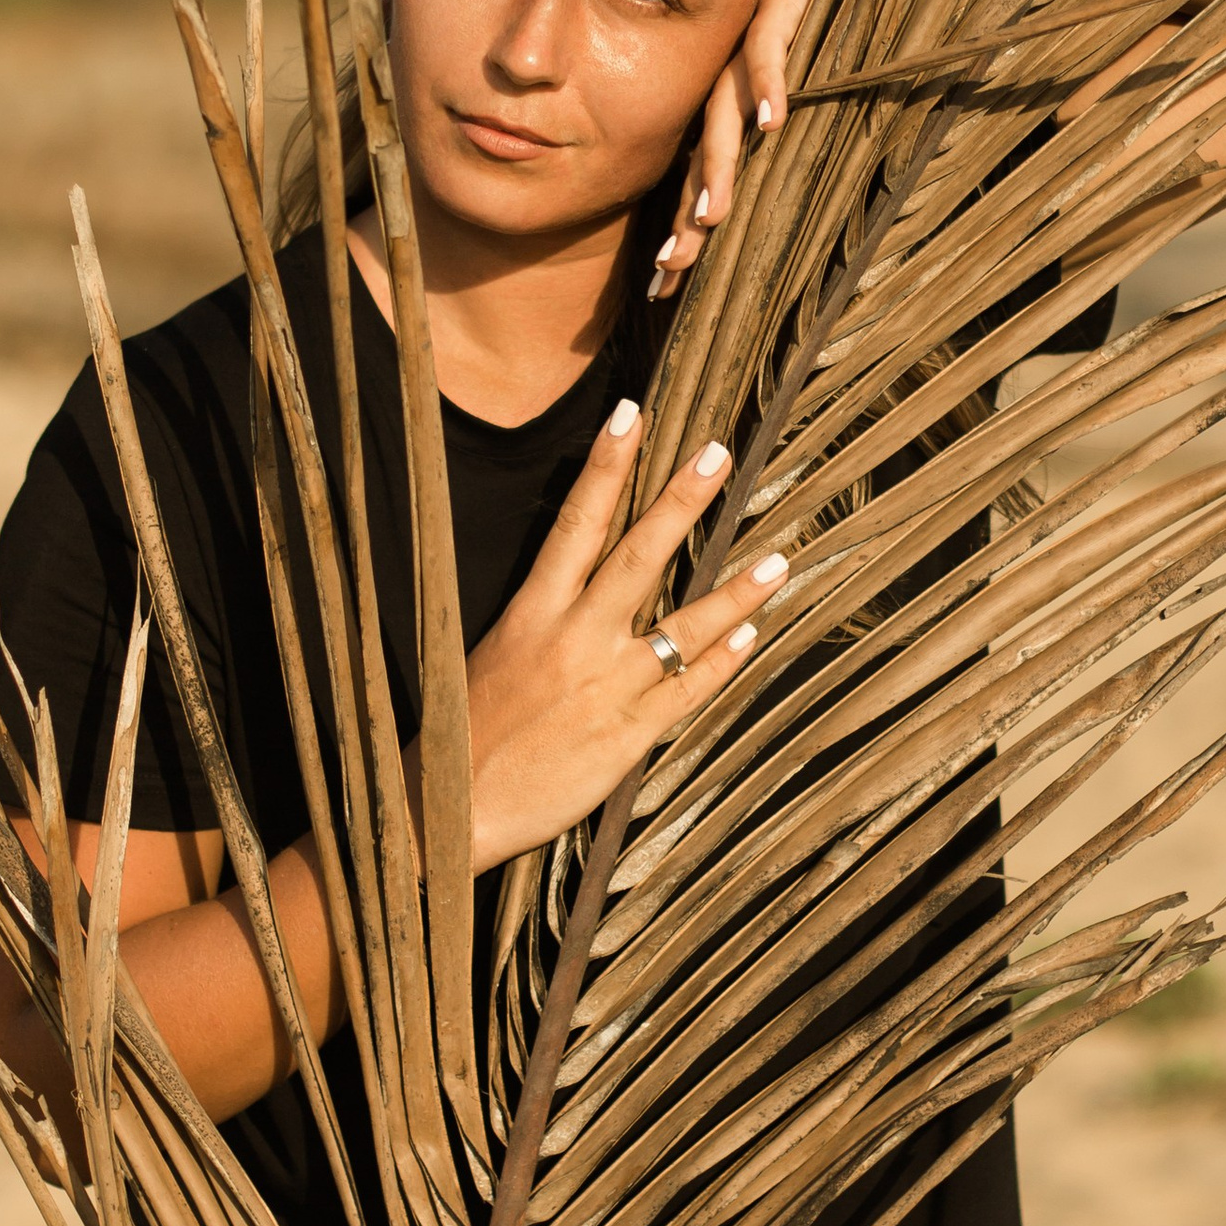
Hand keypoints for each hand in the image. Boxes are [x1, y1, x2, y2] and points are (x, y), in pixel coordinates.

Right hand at [461, 405, 787, 870]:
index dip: (604, 466)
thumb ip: (539, 620)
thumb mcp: (487, 657)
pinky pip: (687, 694)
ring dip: (735, 592)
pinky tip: (752, 636)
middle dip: (679, 502)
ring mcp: (605, 688)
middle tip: (717, 453)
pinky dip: (722, 664)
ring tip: (779, 559)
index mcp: (530, 614)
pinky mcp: (626, 737)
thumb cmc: (461, 735)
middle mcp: (572, 640)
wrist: (445, 812)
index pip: (574, 523)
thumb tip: (578, 584)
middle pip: (636, 556)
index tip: (630, 413)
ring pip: (682, 629)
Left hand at [648, 0, 824, 304]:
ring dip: (721, 164)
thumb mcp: (804, 86)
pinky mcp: (775, 4)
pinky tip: (772, 122)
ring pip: (723, 111)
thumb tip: (796, 204)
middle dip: (686, 217)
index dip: (683, 229)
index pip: (700, 173)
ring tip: (713, 215)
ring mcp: (745, 43)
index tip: (665, 288)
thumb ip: (790, 133)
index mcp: (729, 102)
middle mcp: (727, 79)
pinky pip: (767, 49)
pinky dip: (770, 84)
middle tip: (671, 269)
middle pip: (700, 155)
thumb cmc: (827, 15)